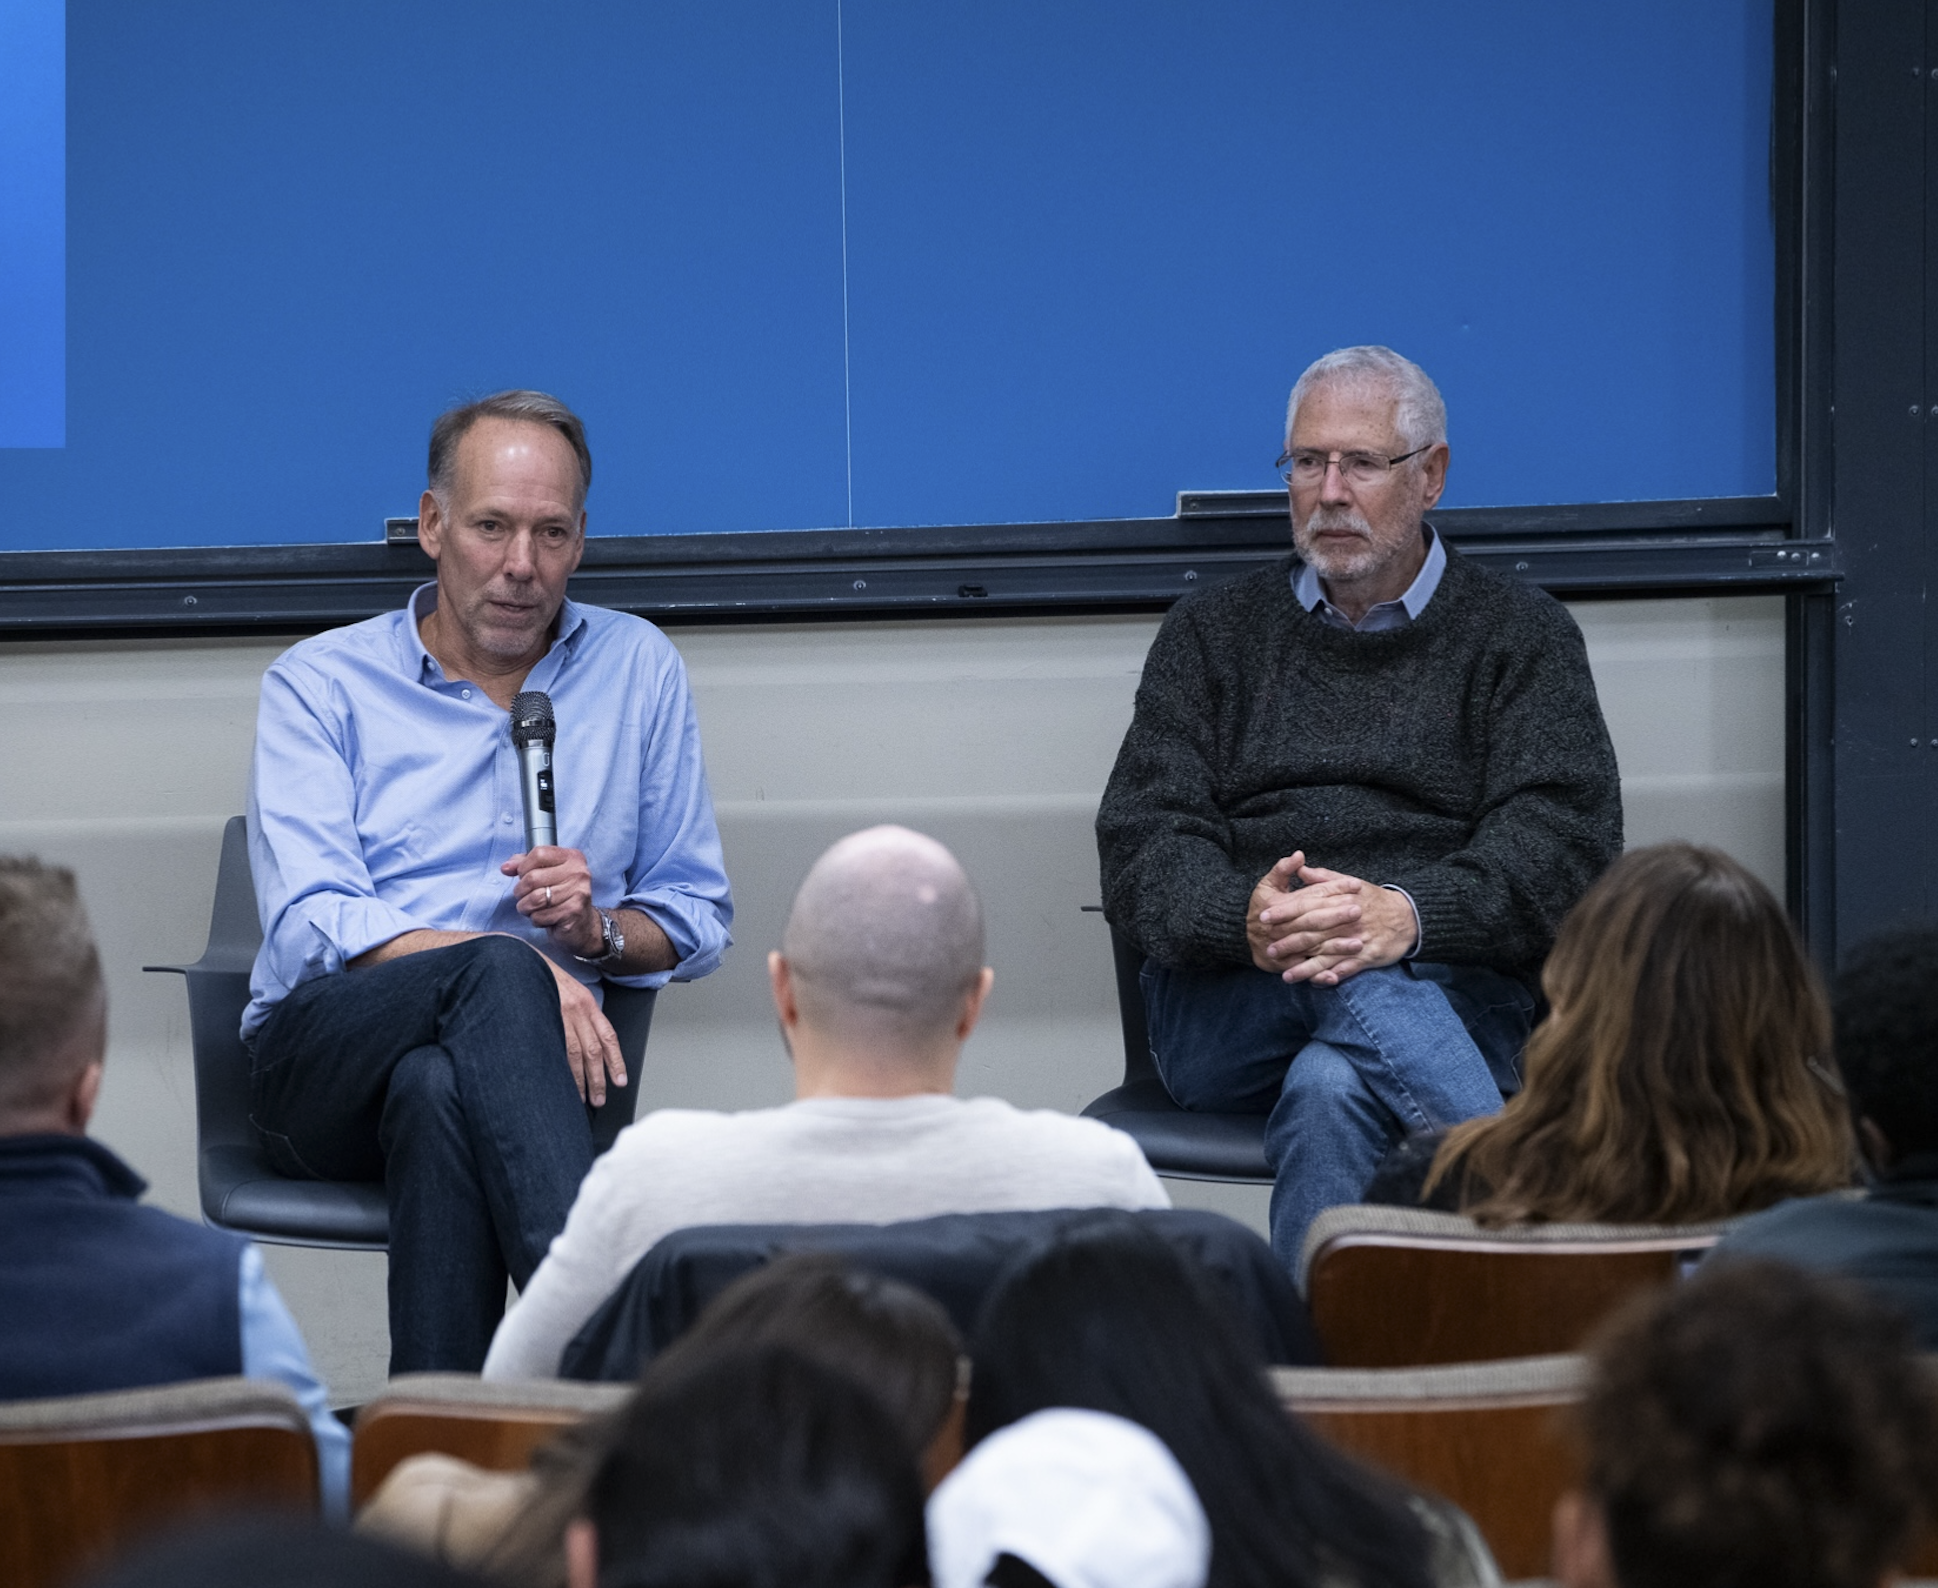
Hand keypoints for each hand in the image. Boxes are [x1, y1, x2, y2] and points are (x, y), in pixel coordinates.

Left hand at [503, 846, 603, 956]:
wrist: (582, 924)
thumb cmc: (560, 896)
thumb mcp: (545, 874)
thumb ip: (524, 865)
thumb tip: (506, 867)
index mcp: (572, 857)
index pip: (539, 853)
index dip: (524, 867)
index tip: (524, 876)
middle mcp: (579, 872)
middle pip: (533, 877)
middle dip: (521, 891)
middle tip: (525, 897)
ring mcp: (578, 892)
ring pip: (535, 898)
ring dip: (526, 907)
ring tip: (532, 908)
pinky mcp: (573, 912)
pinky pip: (540, 916)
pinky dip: (536, 920)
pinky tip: (545, 918)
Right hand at [545, 957, 625, 1105]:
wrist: (517, 958)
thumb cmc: (541, 976)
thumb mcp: (567, 990)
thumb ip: (578, 1014)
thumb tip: (585, 1043)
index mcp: (587, 1002)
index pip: (608, 1036)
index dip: (616, 1060)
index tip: (620, 1079)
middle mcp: (577, 1009)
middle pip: (593, 1051)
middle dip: (598, 1078)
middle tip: (599, 1098)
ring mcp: (559, 1014)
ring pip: (575, 1054)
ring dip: (579, 1080)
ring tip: (581, 1098)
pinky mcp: (541, 1017)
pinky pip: (554, 1048)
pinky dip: (559, 1067)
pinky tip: (559, 1081)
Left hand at [1249, 856, 1417, 986]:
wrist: (1408, 916)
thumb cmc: (1375, 899)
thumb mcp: (1351, 883)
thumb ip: (1324, 878)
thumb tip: (1300, 868)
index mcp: (1339, 901)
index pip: (1306, 906)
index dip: (1284, 912)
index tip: (1264, 916)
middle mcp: (1345, 922)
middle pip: (1312, 933)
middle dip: (1289, 943)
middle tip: (1268, 950)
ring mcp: (1356, 941)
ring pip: (1326, 956)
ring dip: (1305, 968)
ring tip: (1285, 975)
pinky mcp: (1366, 958)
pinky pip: (1345, 969)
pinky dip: (1330, 977)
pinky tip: (1315, 983)